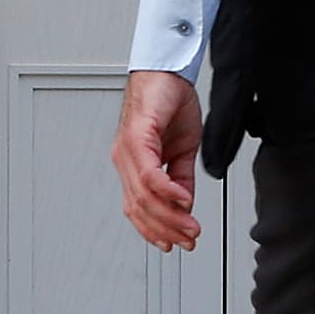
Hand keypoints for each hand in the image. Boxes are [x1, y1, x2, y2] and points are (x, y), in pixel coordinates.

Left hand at [114, 70, 203, 251]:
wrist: (169, 69)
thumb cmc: (169, 101)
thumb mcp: (183, 149)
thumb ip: (181, 178)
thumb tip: (185, 204)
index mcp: (133, 164)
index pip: (139, 208)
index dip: (155, 230)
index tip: (175, 244)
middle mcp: (125, 159)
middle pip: (141, 207)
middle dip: (167, 229)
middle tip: (189, 239)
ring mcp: (127, 149)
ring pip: (144, 196)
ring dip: (170, 216)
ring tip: (190, 226)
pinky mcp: (136, 136)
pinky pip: (149, 173)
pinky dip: (167, 191)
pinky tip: (183, 199)